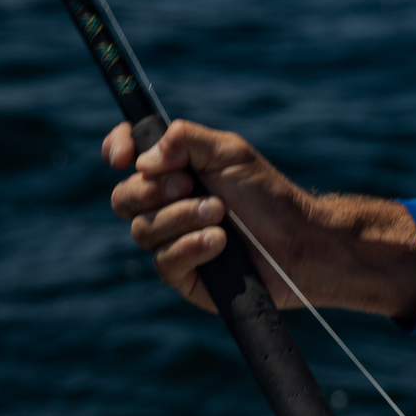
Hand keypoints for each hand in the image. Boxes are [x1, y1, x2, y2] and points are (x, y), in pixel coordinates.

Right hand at [104, 119, 415, 319]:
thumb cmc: (267, 195)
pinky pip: (164, 262)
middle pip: (123, 198)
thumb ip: (184, 139)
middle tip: (191, 184)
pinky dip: (191, 247)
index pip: (126, 155)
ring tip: (221, 215)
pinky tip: (219, 242)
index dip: (116, 149)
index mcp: (171, 171)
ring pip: (143, 230)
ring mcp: (171, 242)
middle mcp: (164, 206)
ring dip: (183, 217)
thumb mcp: (229, 152)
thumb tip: (143, 159)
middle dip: (154, 190)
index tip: (124, 155)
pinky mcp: (183, 276)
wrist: (299, 240)